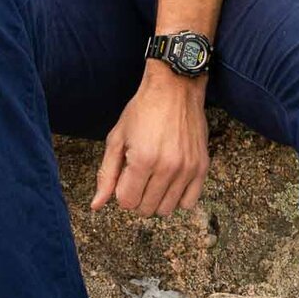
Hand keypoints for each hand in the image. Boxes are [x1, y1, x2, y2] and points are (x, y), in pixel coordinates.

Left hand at [91, 65, 208, 215]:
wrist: (175, 88)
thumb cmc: (142, 111)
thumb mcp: (117, 138)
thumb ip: (107, 174)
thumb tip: (96, 205)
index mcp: (142, 160)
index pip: (127, 202)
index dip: (121, 193)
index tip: (124, 177)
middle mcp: (167, 168)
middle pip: (146, 208)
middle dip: (136, 198)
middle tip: (137, 178)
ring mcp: (187, 169)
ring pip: (166, 209)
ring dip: (155, 200)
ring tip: (153, 179)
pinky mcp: (202, 167)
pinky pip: (189, 202)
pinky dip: (177, 199)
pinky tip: (170, 184)